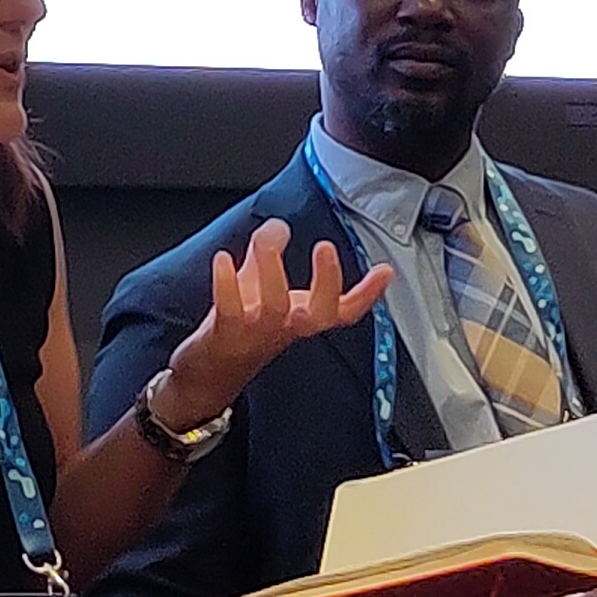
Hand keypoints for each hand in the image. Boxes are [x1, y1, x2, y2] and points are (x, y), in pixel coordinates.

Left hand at [158, 219, 392, 432]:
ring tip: (267, 239)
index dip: (368, 294)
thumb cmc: (242, 325)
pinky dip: (226, 283)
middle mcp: (286, 327)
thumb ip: (271, 249)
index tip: (385, 270)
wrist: (211, 372)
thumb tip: (279, 224)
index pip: (344, 310)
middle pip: (319, 313)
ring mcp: (257, 333)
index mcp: (302, 317)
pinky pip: (230, 310)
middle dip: (327, 281)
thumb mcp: (262, 284)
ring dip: (272, 270)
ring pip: (275, 307)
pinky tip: (223, 259)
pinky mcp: (225, 335)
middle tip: (326, 247)